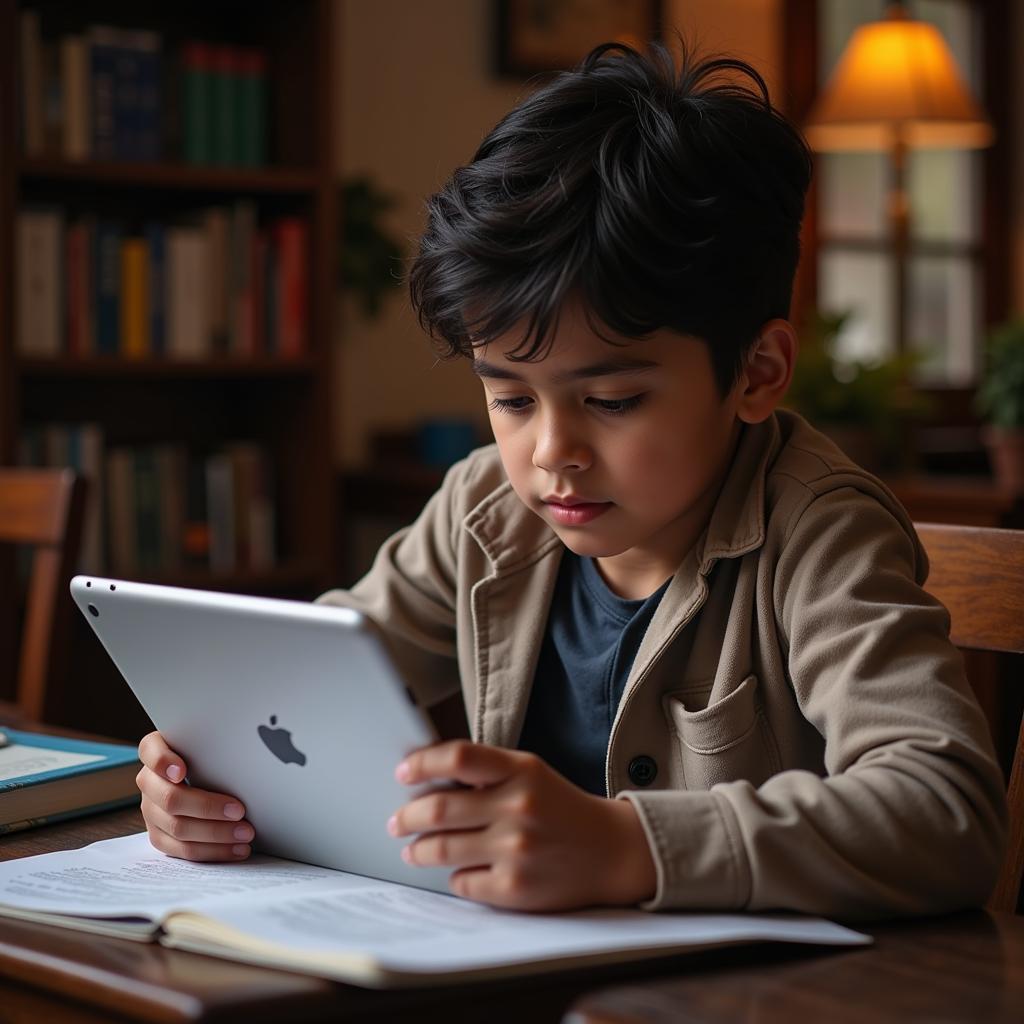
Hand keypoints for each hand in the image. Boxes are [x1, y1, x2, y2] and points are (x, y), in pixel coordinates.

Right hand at [136, 731, 254, 861]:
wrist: (204, 775)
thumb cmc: (212, 754)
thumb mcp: (211, 742)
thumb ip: (216, 742)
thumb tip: (249, 748)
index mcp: (155, 751)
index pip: (151, 751)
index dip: (163, 762)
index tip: (182, 772)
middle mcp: (149, 781)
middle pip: (171, 799)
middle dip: (208, 807)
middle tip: (240, 811)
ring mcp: (151, 810)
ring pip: (179, 828)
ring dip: (216, 833)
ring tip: (246, 833)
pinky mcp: (159, 834)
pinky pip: (183, 849)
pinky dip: (213, 851)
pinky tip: (236, 848)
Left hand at [388, 740, 656, 910]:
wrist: (612, 850)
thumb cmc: (559, 807)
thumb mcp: (530, 773)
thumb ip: (485, 772)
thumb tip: (423, 781)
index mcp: (521, 771)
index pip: (457, 758)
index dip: (422, 764)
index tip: (402, 773)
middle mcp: (518, 807)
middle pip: (438, 809)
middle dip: (407, 816)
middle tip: (396, 821)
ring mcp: (515, 850)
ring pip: (441, 850)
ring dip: (418, 850)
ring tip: (412, 850)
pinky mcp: (515, 888)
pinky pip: (462, 883)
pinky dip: (455, 876)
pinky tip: (460, 870)